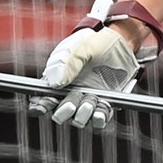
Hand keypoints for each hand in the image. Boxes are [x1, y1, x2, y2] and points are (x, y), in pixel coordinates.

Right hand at [32, 0, 152, 128]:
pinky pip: (99, 119)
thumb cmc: (96, 42)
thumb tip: (55, 83)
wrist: (122, 42)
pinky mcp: (105, 103)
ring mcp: (87, 100)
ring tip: (91, 99)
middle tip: (74, 98)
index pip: (42, 99)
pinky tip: (100, 111)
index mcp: (57, 80)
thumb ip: (68, 63)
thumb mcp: (82, 48)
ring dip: (83, 113)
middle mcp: (70, 94)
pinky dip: (98, 119)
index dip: (40, 106)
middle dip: (65, 110)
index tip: (47, 104)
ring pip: (79, 119)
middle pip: (60, 114)